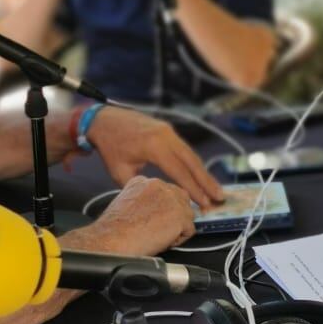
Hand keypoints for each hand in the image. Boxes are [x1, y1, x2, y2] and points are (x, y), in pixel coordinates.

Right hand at [86, 175, 197, 255]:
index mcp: (144, 181)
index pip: (165, 191)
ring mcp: (173, 200)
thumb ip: (143, 200)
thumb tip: (154, 210)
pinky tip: (163, 241)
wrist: (113, 240)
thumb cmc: (114, 229)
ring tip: (159, 236)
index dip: (162, 208)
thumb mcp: (124, 203)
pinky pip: (189, 230)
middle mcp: (160, 186)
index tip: (153, 219)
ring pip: (187, 214)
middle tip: (159, 229)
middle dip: (174, 215)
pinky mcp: (181, 216)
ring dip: (177, 227)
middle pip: (180, 199)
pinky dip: (179, 239)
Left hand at [89, 107, 222, 208]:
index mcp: (154, 147)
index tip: (204, 203)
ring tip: (214, 190)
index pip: (180, 172)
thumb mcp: (120, 172)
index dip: (193, 189)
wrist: (103, 119)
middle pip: (192, 162)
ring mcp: (168, 131)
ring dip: (203, 173)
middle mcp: (166, 136)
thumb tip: (158, 198)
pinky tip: (200, 176)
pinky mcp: (168, 130)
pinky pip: (184, 149)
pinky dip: (193, 164)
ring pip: (191, 155)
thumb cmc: (110, 147)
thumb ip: (141, 186)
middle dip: (206, 181)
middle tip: (219, 197)